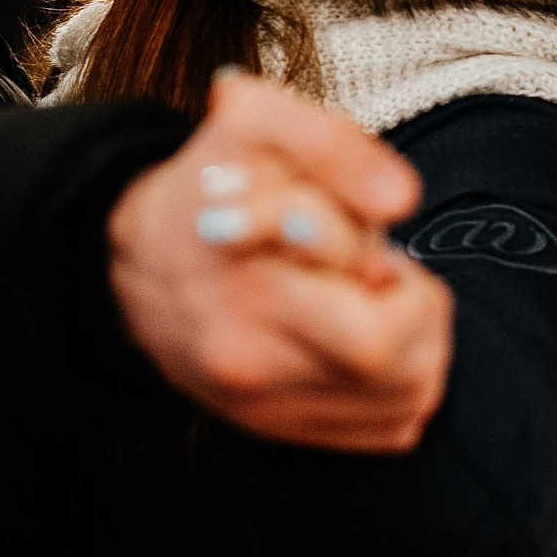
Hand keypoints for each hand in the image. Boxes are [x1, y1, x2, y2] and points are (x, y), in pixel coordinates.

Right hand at [108, 72, 453, 452]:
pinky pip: (389, 428)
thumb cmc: (211, 184)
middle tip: (381, 274)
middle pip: (402, 375)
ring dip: (417, 346)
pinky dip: (398, 384)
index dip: (401, 281)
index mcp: (250, 294)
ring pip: (407, 404)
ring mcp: (263, 409)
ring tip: (370, 300)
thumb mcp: (259, 125)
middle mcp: (252, 367)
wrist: (137, 259)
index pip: (378, 332)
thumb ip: (334, 148)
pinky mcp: (277, 431)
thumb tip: (401, 200)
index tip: (370, 247)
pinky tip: (362, 339)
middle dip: (419, 314)